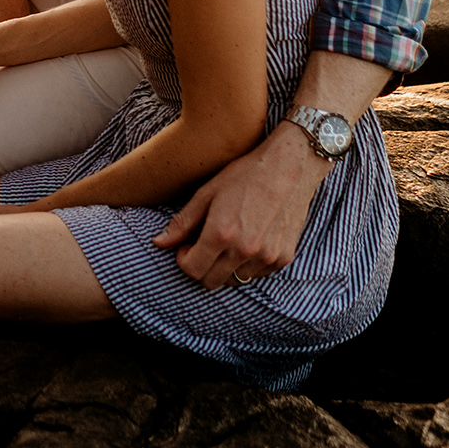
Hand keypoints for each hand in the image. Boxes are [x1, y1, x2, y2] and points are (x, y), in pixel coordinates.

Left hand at [152, 124, 325, 287]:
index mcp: (221, 234)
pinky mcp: (283, 258)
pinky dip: (247, 265)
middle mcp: (245, 250)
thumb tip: (158, 243)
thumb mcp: (207, 193)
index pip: (192, 270)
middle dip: (201, 266)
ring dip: (224, 267)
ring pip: (234, 280)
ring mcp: (267, 257)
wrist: (289, 167)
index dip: (183, 259)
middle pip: (211, 281)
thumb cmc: (244, 175)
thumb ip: (182, 223)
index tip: (187, 245)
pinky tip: (247, 241)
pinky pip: (256, 274)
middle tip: (203, 244)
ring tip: (227, 241)